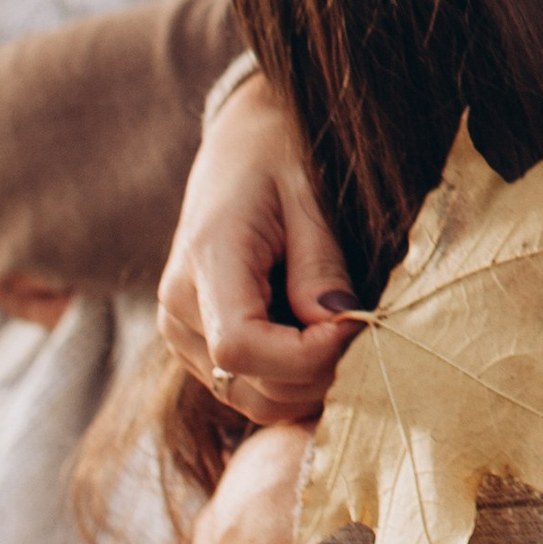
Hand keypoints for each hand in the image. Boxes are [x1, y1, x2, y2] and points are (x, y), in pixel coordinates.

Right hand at [157, 75, 357, 424]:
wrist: (241, 144)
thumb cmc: (280, 156)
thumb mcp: (310, 197)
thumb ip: (320, 266)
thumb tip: (339, 328)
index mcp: (204, 262)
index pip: (241, 347)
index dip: (307, 354)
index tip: (354, 323)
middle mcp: (179, 309)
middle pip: (252, 386)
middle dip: (320, 372)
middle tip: (363, 328)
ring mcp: (182, 333)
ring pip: (253, 400)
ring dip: (308, 382)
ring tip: (339, 329)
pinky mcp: (197, 345)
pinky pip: (249, 389)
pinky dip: (293, 380)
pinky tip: (318, 338)